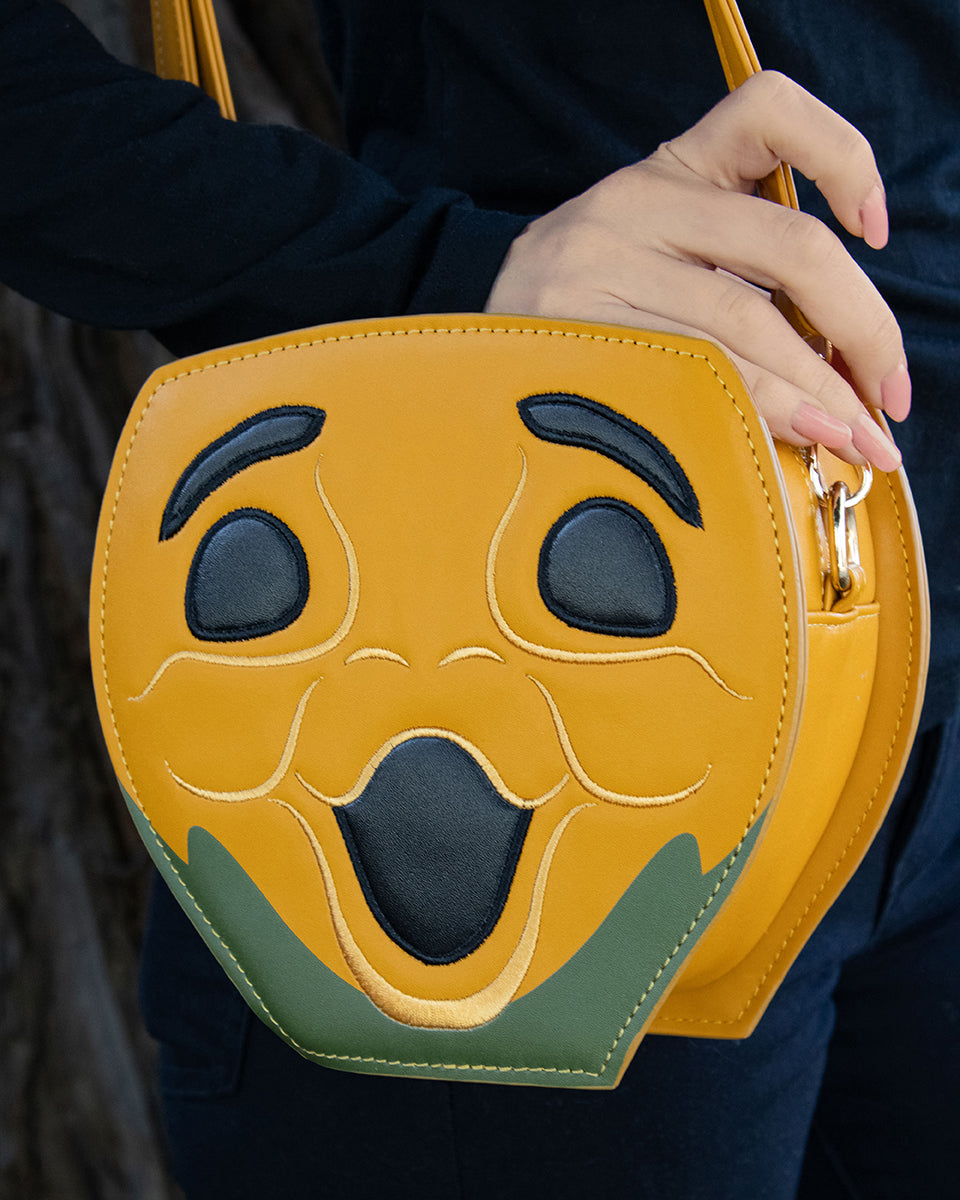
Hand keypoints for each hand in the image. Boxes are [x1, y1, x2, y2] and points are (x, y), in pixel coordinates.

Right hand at [484, 71, 907, 470]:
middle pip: (786, 244)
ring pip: (738, 321)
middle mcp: (635, 202)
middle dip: (860, 325)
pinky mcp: (572, 327)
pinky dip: (753, 409)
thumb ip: (736, 277)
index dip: (844, 157)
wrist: (463, 345)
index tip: (875, 229)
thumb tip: (842, 368)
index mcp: (670, 169)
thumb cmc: (583, 309)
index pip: (769, 110)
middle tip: (887, 395)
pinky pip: (685, 370)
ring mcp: (597, 264)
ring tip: (856, 437)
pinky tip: (791, 434)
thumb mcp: (653, 257)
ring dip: (815, 388)